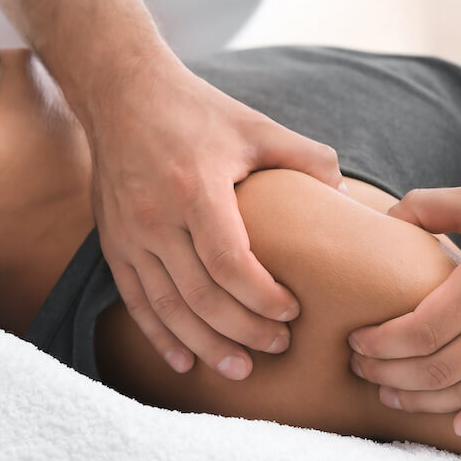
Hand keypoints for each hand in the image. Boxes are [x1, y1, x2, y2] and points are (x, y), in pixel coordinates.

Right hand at [87, 57, 343, 380]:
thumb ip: (305, 156)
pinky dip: (160, 336)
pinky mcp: (113, 242)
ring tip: (240, 368)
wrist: (122, 92)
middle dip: (243, 330)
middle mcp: (157, 217)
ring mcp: (130, 233)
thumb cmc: (197, 109)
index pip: (230, 264)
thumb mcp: (255, 124)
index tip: (293, 312)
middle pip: (201, 296)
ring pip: (167, 308)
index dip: (263, 298)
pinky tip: (184, 361)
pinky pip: (136, 301)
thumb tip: (347, 194)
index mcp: (196, 189)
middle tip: (279, 346)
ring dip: (205, 345)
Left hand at [347, 161, 460, 435]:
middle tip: (362, 371)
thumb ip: (426, 208)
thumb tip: (385, 216)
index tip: (358, 344)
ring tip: (393, 395)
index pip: (421, 330)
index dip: (382, 344)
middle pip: (439, 367)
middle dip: (391, 375)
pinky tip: (460, 424)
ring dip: (427, 400)